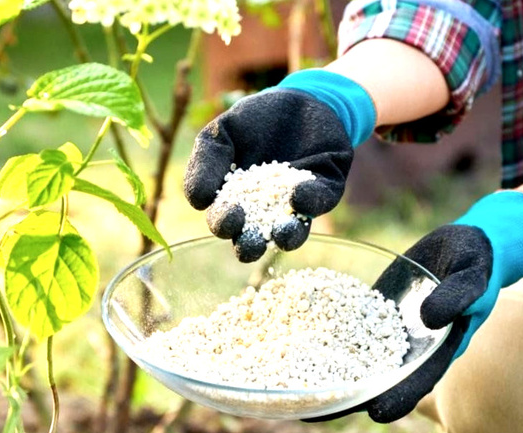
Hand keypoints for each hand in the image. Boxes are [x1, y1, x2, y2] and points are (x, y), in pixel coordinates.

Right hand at [183, 70, 374, 261]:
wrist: (299, 97)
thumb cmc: (253, 120)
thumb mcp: (221, 134)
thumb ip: (205, 163)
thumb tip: (197, 202)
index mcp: (235, 202)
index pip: (225, 223)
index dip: (224, 224)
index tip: (229, 214)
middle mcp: (265, 212)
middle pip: (254, 241)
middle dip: (249, 244)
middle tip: (248, 235)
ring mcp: (296, 205)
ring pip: (291, 233)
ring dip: (286, 236)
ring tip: (282, 231)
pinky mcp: (325, 191)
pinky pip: (319, 202)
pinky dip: (310, 201)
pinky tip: (299, 192)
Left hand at [304, 191, 522, 422]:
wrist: (469, 244)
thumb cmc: (480, 264)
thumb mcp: (475, 278)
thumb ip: (458, 298)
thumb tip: (430, 319)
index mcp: (438, 349)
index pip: (417, 382)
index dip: (397, 399)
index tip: (376, 414)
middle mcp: (410, 347)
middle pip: (377, 380)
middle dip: (347, 397)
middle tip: (312, 413)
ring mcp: (388, 330)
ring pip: (356, 358)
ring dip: (327, 373)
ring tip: (290, 389)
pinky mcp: (372, 309)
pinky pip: (346, 325)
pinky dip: (324, 336)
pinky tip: (292, 339)